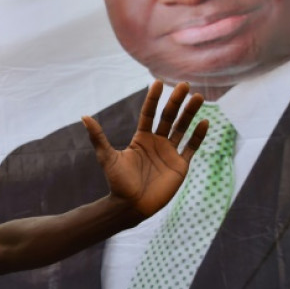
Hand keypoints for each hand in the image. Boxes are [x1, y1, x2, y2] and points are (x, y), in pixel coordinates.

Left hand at [82, 80, 205, 217]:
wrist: (131, 205)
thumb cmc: (118, 182)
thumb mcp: (107, 157)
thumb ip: (98, 137)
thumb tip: (84, 117)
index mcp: (142, 138)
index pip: (149, 113)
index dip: (154, 99)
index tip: (158, 82)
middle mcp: (157, 143)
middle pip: (169, 117)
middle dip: (176, 101)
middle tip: (184, 85)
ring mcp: (170, 153)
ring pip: (182, 128)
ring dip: (190, 113)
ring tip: (198, 97)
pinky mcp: (180, 165)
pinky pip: (191, 147)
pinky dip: (198, 135)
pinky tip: (205, 122)